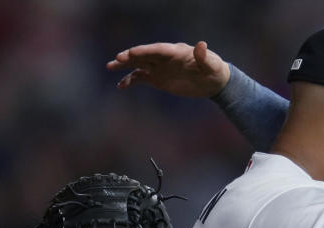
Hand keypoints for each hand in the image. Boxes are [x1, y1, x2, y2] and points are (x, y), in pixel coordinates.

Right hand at [106, 41, 229, 96]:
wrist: (213, 81)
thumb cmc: (214, 70)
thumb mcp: (211, 64)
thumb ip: (204, 56)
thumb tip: (201, 45)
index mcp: (175, 51)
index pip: (157, 49)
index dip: (145, 50)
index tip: (132, 52)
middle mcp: (164, 58)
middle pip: (144, 55)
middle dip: (131, 56)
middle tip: (118, 59)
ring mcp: (159, 67)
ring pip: (138, 64)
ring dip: (125, 65)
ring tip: (110, 66)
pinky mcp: (158, 79)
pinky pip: (141, 78)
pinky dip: (130, 81)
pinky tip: (120, 85)